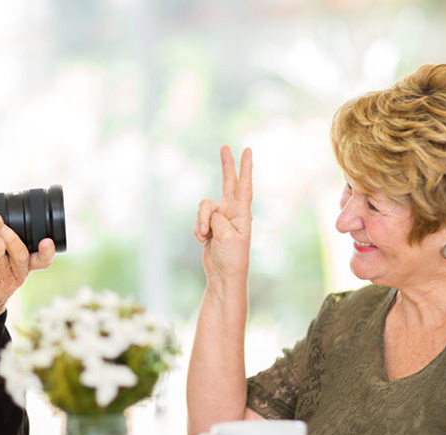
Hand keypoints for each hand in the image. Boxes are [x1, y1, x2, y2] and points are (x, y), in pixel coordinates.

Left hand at [0, 229, 55, 321]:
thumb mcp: (6, 257)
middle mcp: (20, 273)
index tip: (47, 242)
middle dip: (10, 238)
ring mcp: (6, 282)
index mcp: (28, 263)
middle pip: (21, 254)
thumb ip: (7, 240)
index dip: (47, 252)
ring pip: (1, 259)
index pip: (42, 259)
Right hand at [193, 146, 252, 283]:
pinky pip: (198, 220)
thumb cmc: (231, 258)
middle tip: (225, 146)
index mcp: (241, 214)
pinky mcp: (210, 227)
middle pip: (228, 183)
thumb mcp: (226, 236)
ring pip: (204, 207)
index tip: (248, 150)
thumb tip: (210, 213)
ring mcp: (220, 219)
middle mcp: (232, 213)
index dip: (245, 168)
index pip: (244, 186)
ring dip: (200, 221)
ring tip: (205, 236)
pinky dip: (197, 229)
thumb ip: (217, 218)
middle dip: (227, 165)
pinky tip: (202, 240)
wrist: (224, 276)